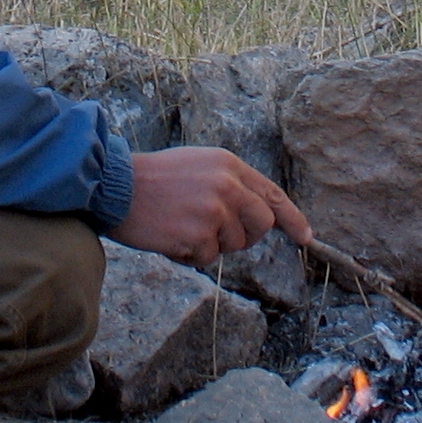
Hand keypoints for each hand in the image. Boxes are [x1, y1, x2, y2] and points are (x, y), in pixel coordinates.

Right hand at [110, 147, 313, 267]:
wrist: (116, 185)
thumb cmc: (154, 178)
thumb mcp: (199, 165)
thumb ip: (229, 184)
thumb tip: (256, 214)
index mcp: (229, 164)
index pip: (271, 194)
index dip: (292, 218)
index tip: (305, 237)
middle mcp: (226, 185)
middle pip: (261, 225)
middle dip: (245, 236)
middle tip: (216, 234)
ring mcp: (213, 211)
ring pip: (232, 245)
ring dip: (210, 244)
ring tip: (181, 225)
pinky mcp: (197, 235)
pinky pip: (207, 258)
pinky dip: (190, 254)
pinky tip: (170, 236)